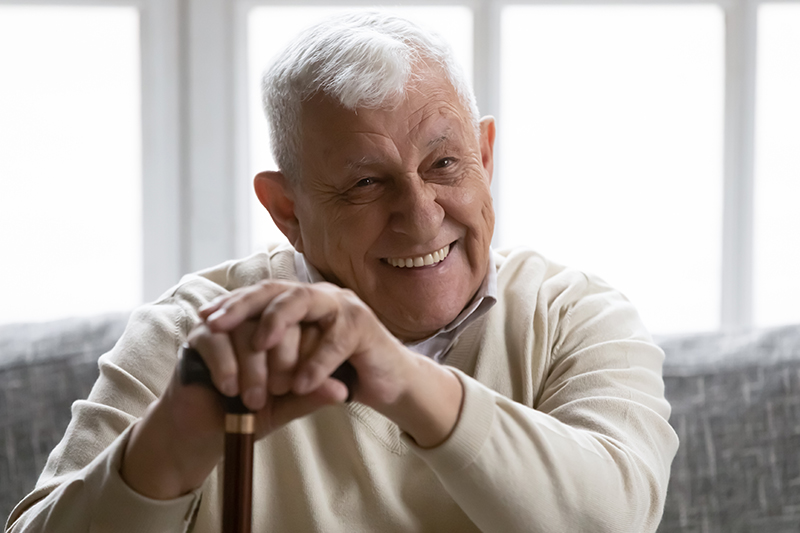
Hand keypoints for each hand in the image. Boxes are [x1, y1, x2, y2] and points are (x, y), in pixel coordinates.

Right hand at [120, 312, 344, 499]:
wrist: (206, 431)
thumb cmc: (251, 414)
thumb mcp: (286, 407)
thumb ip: (311, 395)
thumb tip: (342, 390)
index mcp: (287, 331)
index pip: (307, 326)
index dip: (308, 354)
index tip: (301, 386)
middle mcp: (260, 319)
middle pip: (280, 321)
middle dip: (282, 359)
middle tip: (279, 391)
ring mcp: (230, 323)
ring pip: (249, 330)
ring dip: (254, 368)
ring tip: (253, 400)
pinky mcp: (200, 334)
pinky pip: (218, 339)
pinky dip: (227, 366)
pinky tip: (230, 389)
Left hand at [198, 281, 413, 409]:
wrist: (388, 382)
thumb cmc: (338, 372)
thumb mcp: (298, 364)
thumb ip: (272, 356)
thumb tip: (225, 351)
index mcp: (303, 303)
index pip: (262, 294)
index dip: (233, 304)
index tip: (203, 319)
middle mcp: (321, 296)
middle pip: (278, 290)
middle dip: (244, 306)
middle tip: (215, 325)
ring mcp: (344, 307)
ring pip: (305, 301)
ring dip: (279, 323)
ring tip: (258, 346)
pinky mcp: (365, 326)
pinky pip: (337, 339)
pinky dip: (317, 362)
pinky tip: (301, 384)